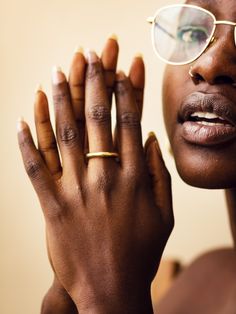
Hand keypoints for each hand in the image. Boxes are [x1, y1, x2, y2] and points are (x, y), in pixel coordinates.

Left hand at [18, 43, 173, 313]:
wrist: (111, 290)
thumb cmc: (141, 252)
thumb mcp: (164, 214)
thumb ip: (159, 174)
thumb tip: (149, 139)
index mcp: (133, 178)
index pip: (128, 121)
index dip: (127, 90)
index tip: (123, 65)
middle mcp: (104, 178)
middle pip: (97, 119)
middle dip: (93, 82)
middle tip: (89, 54)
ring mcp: (75, 191)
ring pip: (64, 136)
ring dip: (59, 101)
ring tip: (56, 73)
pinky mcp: (52, 207)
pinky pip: (35, 168)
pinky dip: (27, 142)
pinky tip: (21, 119)